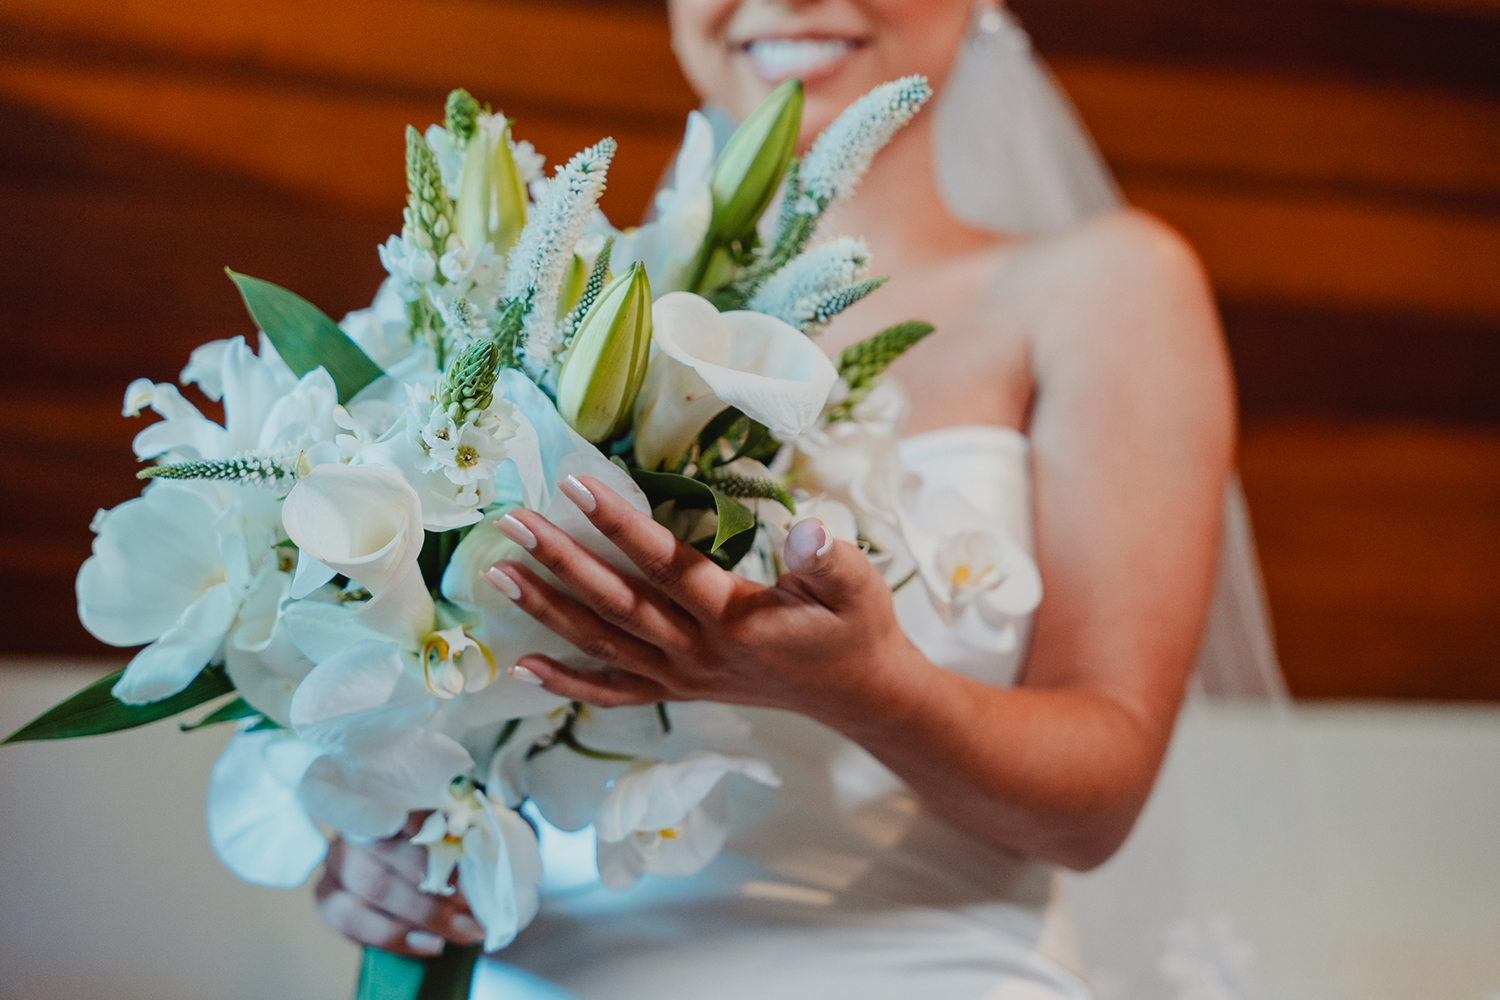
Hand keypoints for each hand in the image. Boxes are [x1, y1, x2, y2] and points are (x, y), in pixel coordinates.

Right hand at [315, 814, 486, 956]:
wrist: (402, 879)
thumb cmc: (430, 852)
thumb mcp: (446, 839)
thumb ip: (457, 843)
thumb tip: (482, 857)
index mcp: (388, 802)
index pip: (409, 810)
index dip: (436, 831)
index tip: (469, 849)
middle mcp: (357, 828)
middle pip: (394, 852)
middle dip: (440, 883)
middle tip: (477, 907)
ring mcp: (337, 861)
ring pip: (376, 887)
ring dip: (426, 914)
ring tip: (463, 931)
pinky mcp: (326, 896)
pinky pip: (354, 921)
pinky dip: (397, 937)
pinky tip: (430, 945)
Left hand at [483, 475, 926, 726]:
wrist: (858, 694)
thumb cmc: (856, 628)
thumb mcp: (859, 586)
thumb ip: (830, 557)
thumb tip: (807, 526)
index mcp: (739, 620)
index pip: (668, 566)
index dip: (621, 526)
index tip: (577, 486)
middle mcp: (699, 653)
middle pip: (618, 605)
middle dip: (561, 562)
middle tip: (512, 523)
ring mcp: (683, 677)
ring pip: (603, 644)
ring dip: (548, 611)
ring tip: (498, 576)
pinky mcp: (678, 690)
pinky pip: (612, 692)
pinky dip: (566, 683)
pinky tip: (522, 667)